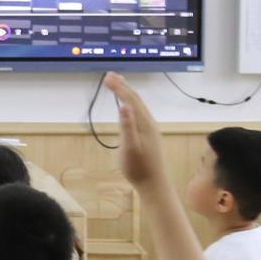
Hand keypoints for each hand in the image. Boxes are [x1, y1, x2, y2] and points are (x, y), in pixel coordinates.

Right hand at [103, 72, 166, 189]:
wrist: (153, 184)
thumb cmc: (138, 168)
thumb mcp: (129, 147)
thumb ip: (127, 126)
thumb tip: (124, 105)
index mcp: (144, 123)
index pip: (130, 100)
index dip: (119, 87)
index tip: (107, 77)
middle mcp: (149, 123)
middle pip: (136, 99)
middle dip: (123, 86)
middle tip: (109, 75)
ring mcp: (150, 129)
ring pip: (138, 106)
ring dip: (127, 93)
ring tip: (118, 85)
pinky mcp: (149, 135)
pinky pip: (139, 113)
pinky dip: (131, 104)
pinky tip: (127, 108)